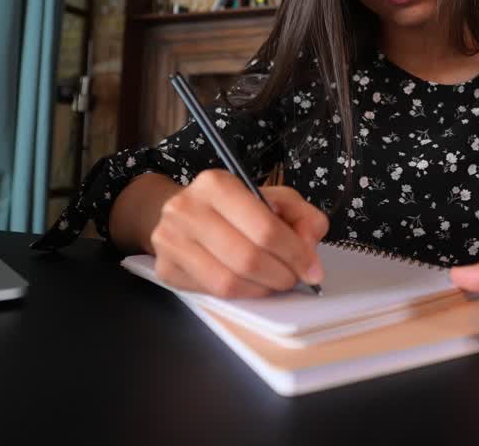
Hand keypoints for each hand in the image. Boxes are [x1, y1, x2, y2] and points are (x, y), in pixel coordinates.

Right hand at [150, 170, 329, 298]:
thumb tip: (308, 244)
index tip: (312, 269)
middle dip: (281, 275)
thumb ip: (302, 216)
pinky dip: (241, 294)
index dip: (295, 253)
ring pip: (229, 282)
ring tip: (274, 282)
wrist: (184, 214)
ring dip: (262, 289)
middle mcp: (187, 209)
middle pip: (247, 258)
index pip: (264, 227)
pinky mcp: (165, 268)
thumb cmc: (234, 208)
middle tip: (294, 278)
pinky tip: (251, 284)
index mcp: (216, 184)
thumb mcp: (273, 199)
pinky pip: (212, 292)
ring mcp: (171, 240)